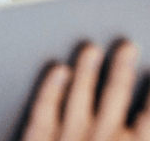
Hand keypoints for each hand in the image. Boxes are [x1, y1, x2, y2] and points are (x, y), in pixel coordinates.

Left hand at [21, 43, 149, 140]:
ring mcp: (69, 137)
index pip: (148, 115)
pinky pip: (44, 109)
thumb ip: (136, 136)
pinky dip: (51, 88)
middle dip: (121, 68)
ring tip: (90, 48)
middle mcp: (103, 139)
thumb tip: (139, 117)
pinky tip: (57, 69)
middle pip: (115, 95)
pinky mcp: (38, 139)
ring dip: (86, 70)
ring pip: (80, 95)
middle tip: (125, 45)